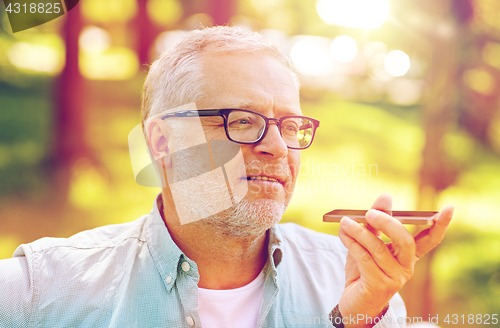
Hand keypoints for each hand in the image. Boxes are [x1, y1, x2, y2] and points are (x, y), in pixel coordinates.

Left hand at [337, 194, 453, 326]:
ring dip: (359, 232)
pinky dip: (352, 243)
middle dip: (388, 223)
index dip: (440, 225)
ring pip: (379, 248)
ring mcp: (395, 278)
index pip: (430, 239)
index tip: (449, 208)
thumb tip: (386, 197)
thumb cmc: (363, 269)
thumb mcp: (368, 242)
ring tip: (345, 221)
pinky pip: (365, 258)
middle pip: (406, 241)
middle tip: (370, 212)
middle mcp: (407, 267)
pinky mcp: (379, 285)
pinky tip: (343, 234)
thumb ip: (375, 221)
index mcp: (408, 256)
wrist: (353, 300)